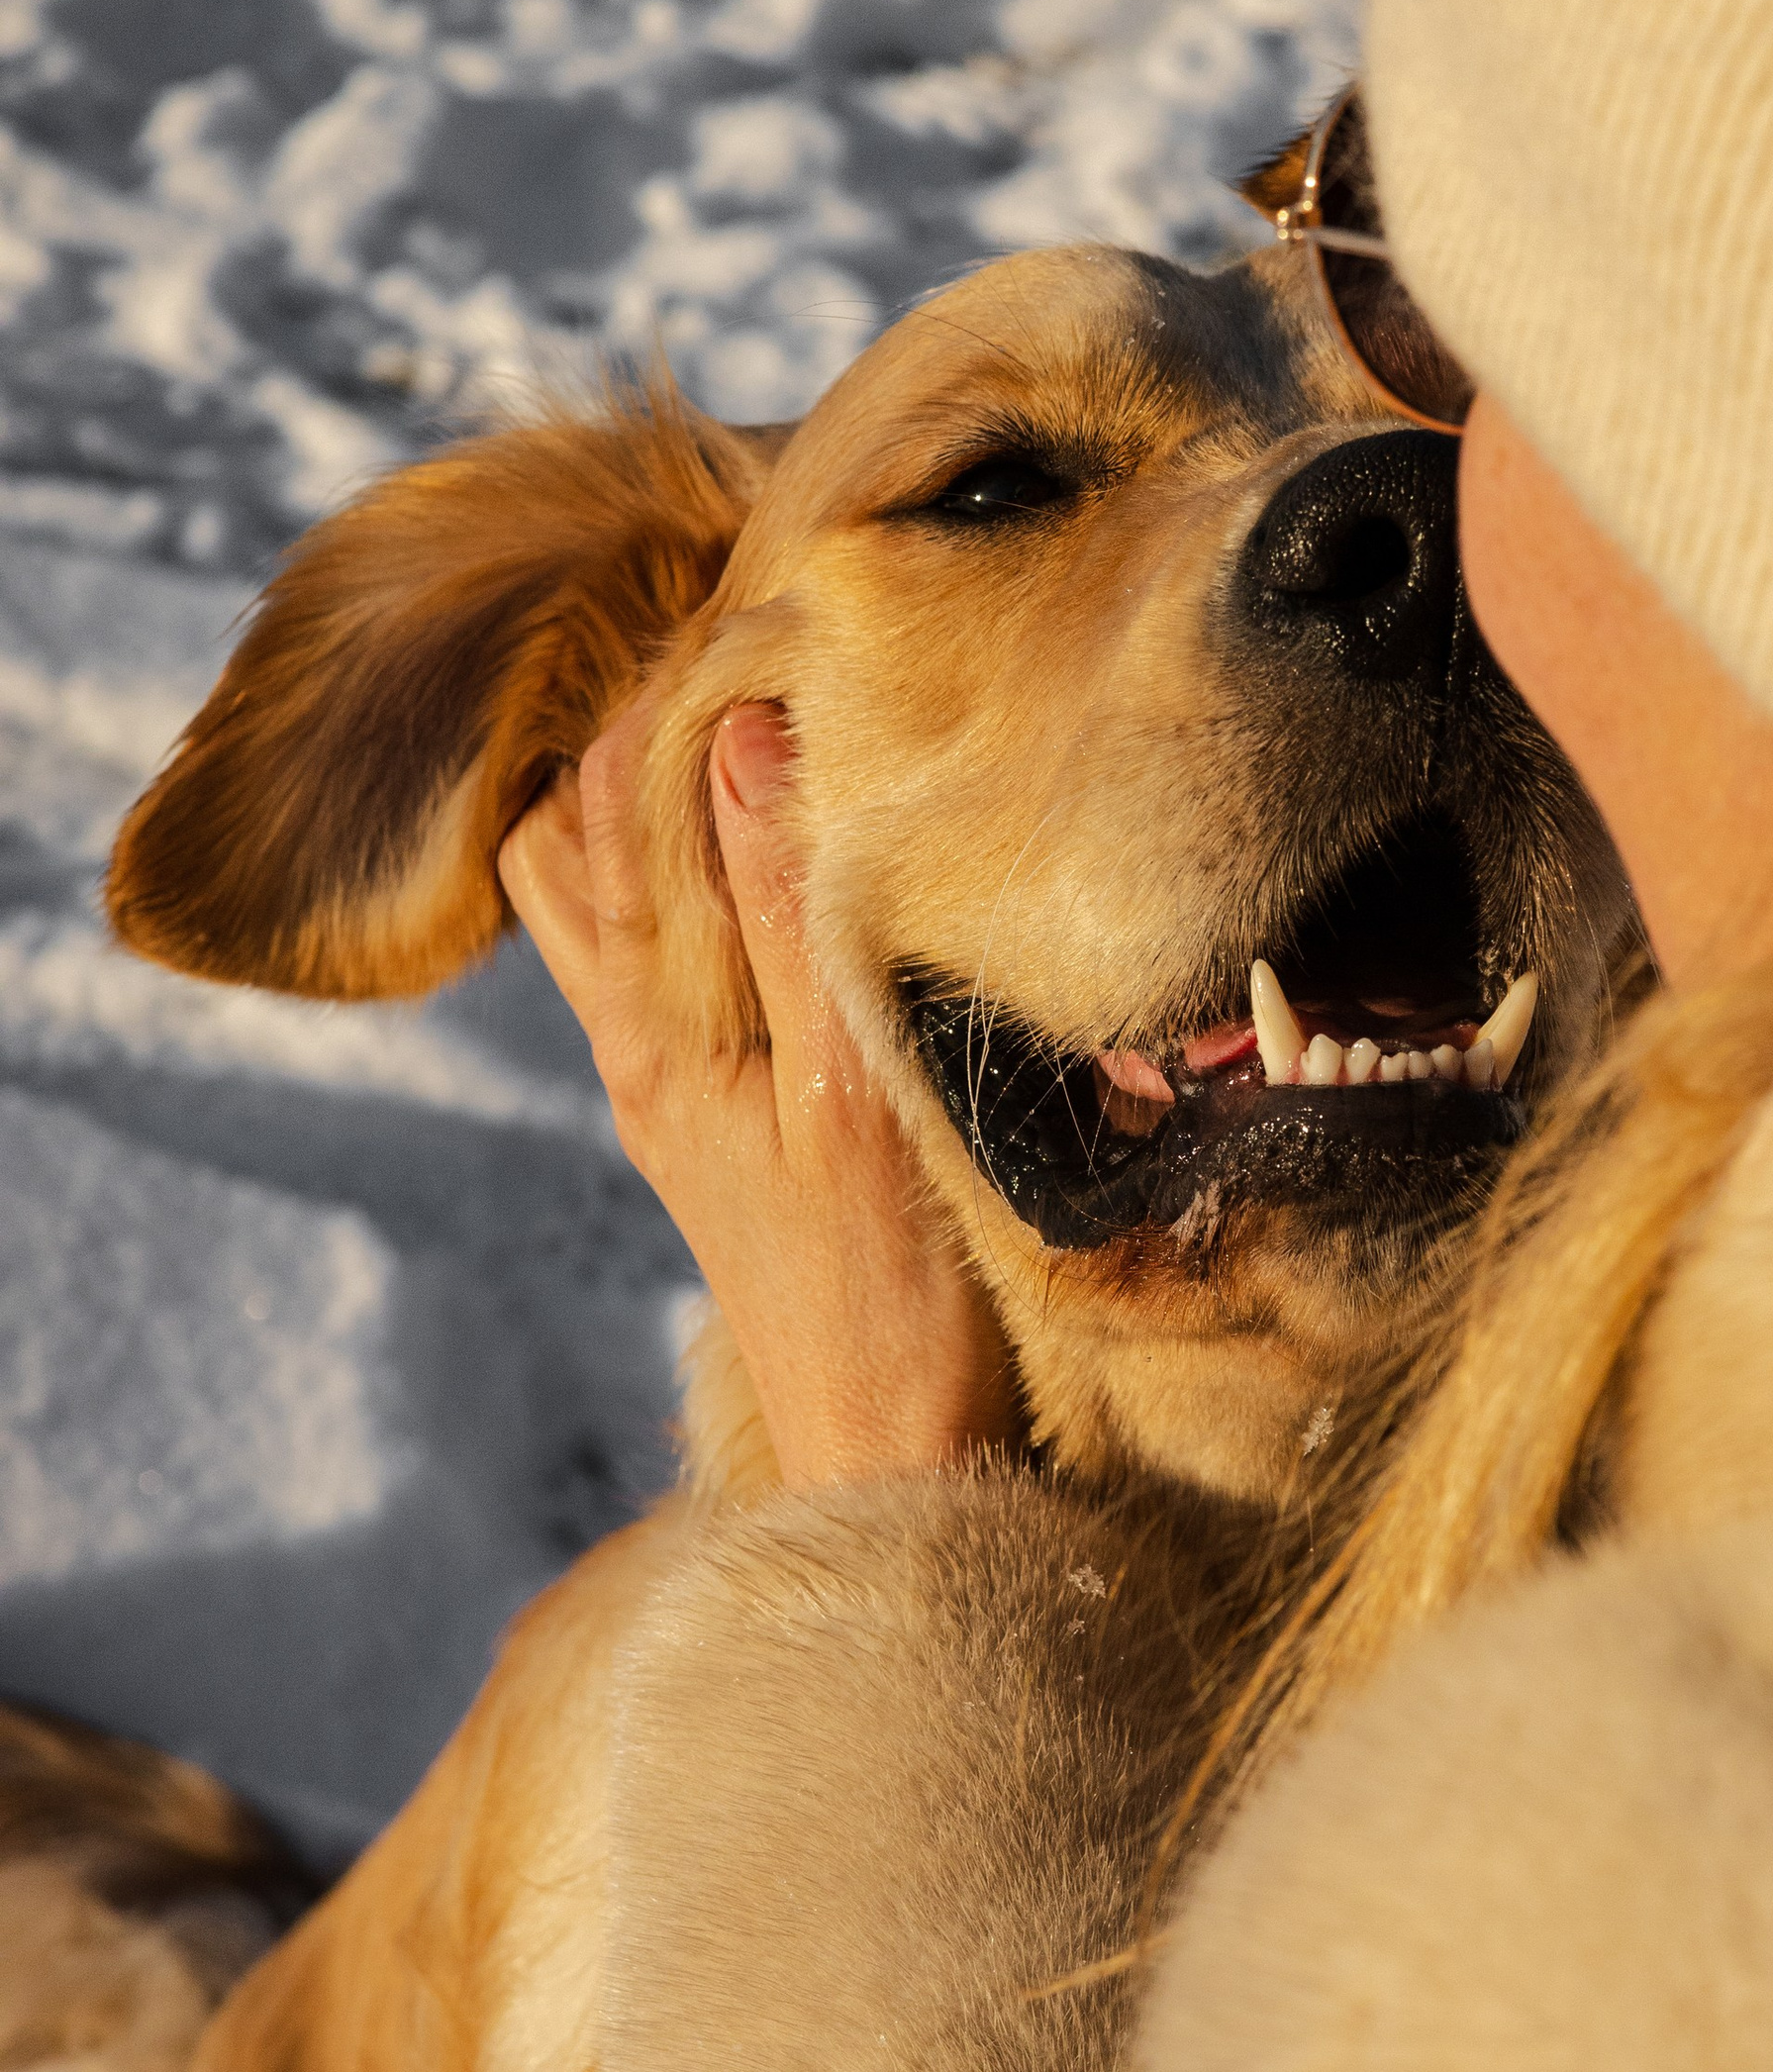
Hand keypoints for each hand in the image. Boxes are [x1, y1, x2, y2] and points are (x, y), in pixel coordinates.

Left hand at [498, 698, 1016, 1490]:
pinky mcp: (721, 1117)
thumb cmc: (892, 1303)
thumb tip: (743, 730)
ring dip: (650, 797)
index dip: (674, 678)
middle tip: (749, 631)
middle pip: (577, 826)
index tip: (771, 600)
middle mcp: (639, 1040)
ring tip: (745, 722)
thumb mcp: (852, 1095)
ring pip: (604, 892)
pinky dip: (690, 875)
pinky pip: (664, 955)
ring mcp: (672, 1080)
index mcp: (657, 1023)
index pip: (609, 791)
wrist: (896, 1471)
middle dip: (639, 716)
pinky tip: (768, 858)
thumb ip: (791, 914)